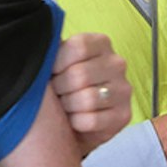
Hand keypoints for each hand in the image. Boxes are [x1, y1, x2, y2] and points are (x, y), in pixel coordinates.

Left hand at [51, 33, 130, 156]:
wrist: (71, 121)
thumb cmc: (62, 85)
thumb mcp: (57, 62)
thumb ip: (52, 51)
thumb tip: (42, 45)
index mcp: (101, 43)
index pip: (79, 46)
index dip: (58, 62)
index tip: (52, 72)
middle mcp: (117, 63)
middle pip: (80, 74)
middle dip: (60, 88)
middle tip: (57, 93)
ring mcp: (123, 89)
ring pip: (88, 99)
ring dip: (68, 106)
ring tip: (65, 106)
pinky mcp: (124, 114)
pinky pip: (92, 120)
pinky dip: (76, 122)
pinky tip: (75, 119)